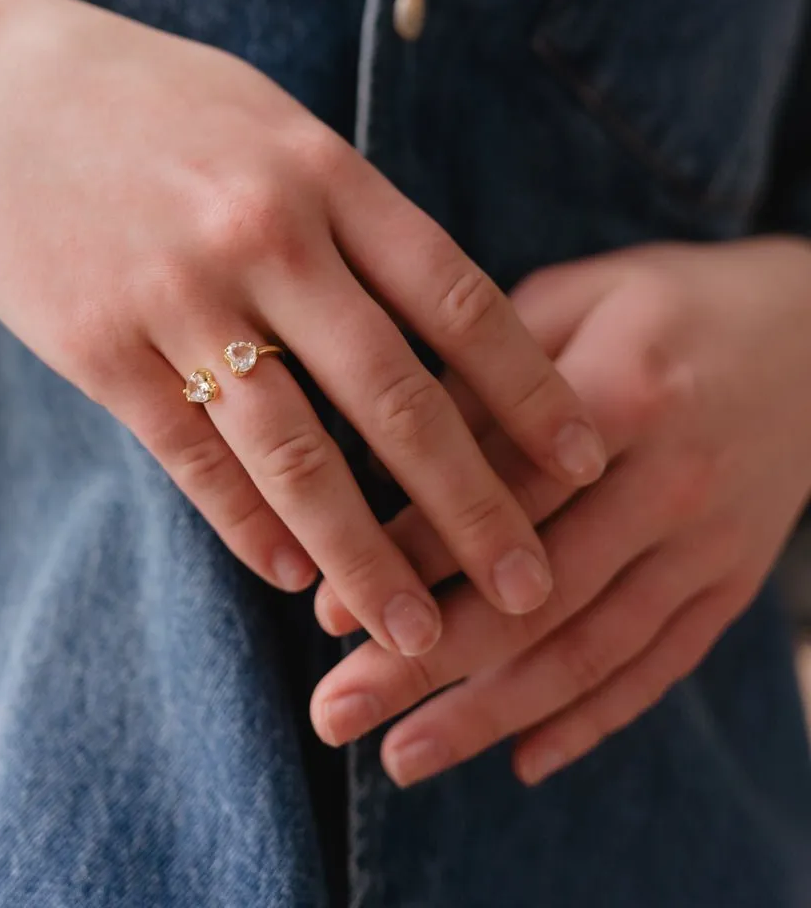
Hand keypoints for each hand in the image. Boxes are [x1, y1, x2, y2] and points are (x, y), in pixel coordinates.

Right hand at [0, 0, 605, 652]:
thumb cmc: (141, 100)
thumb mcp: (264, 120)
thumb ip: (346, 205)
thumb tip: (426, 304)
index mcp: (322, 173)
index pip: (458, 299)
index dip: (531, 391)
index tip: (584, 460)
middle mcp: (263, 236)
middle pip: (395, 396)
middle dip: (473, 504)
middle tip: (528, 586)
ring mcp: (178, 295)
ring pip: (295, 452)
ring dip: (362, 556)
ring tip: (414, 634)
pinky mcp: (98, 347)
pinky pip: (192, 457)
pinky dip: (248, 524)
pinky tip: (291, 572)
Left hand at [310, 238, 810, 783]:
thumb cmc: (659, 304)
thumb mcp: (568, 300)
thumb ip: (483, 375)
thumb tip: (384, 455)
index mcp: (620, 393)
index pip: (497, 497)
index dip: (407, 560)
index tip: (326, 615)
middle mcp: (669, 482)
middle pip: (536, 597)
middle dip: (427, 667)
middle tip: (337, 713)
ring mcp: (707, 544)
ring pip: (592, 651)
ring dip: (491, 714)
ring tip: (402, 759)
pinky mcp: (730, 581)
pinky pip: (661, 666)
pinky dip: (592, 720)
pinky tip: (520, 757)